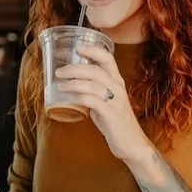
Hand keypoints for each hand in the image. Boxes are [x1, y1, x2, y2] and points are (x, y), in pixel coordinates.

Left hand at [54, 44, 153, 162]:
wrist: (132, 144)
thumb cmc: (117, 124)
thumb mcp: (106, 103)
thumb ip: (94, 94)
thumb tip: (74, 88)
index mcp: (117, 82)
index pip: (108, 59)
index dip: (93, 50)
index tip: (78, 47)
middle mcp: (118, 88)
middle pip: (95, 70)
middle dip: (74, 68)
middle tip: (59, 71)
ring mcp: (116, 101)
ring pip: (92, 84)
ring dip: (72, 82)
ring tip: (60, 84)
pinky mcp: (111, 114)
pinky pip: (92, 100)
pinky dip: (78, 96)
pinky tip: (68, 97)